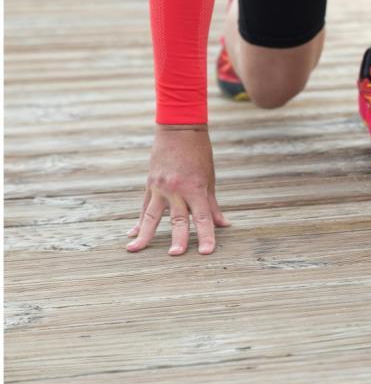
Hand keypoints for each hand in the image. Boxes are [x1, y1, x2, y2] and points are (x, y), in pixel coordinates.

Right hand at [127, 124, 229, 254]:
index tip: (207, 252)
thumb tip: (223, 224)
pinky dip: (139, 220)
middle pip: (178, 219)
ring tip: (134, 250)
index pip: (203, 218)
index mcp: (195, 188)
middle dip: (177, 238)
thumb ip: (213, 204)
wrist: (179, 128)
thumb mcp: (209, 177)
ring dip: (144, 234)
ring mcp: (160, 187)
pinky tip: (132, 234)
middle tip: (176, 255)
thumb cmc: (199, 152)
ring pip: (151, 215)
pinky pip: (144, 206)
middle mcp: (177, 189)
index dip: (207, 236)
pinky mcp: (150, 184)